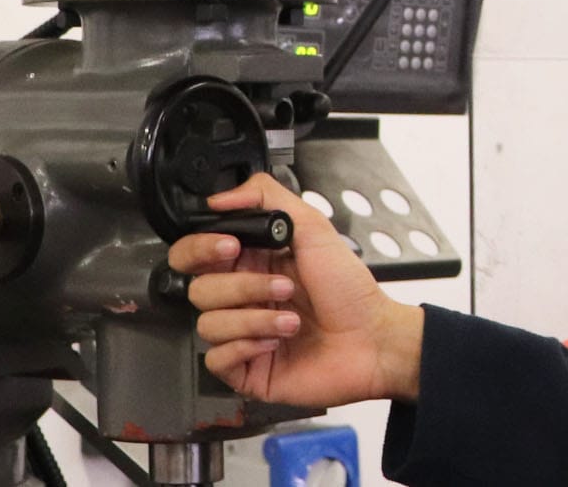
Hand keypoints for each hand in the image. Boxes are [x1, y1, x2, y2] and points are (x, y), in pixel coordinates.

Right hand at [169, 173, 426, 406]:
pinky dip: (245, 348)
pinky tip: (275, 343)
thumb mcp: (314, 228)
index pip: (194, 253)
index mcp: (250, 262)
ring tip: (292, 319)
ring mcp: (241, 334)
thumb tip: (221, 198)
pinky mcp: (245, 368)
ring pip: (207, 324)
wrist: (374, 341)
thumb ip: (268, 197)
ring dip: (255, 319)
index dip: (201, 248)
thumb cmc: (350, 291)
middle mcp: (241, 297)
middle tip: (283, 286)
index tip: (231, 246)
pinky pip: (215, 359)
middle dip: (242, 287)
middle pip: (198, 288)